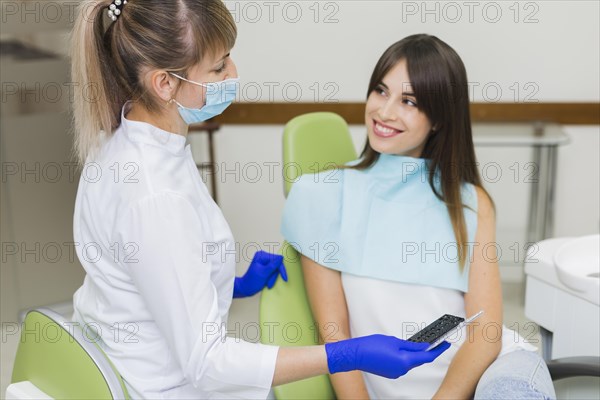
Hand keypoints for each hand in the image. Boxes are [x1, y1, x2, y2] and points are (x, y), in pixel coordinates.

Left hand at [233, 250, 286, 297]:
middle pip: (277, 265)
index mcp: (261, 256)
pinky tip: (267, 283)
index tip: (284, 278)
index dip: (281, 269)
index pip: (277, 259)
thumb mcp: (264, 273)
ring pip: (276, 270)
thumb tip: (281, 257)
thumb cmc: (252, 282)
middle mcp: (263, 257)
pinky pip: (273, 272)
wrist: (245, 289)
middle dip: (274, 275)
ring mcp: (264, 262)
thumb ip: (273, 265)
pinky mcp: (266, 268)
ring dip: (273, 278)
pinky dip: (272, 279)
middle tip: (269, 283)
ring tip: (267, 284)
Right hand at [325, 334, 449, 378]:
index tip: (446, 343)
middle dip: (425, 351)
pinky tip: (400, 350)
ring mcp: (396, 373)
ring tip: (412, 343)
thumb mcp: (394, 341)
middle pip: (419, 360)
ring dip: (413, 354)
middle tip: (432, 341)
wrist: (356, 355)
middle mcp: (403, 370)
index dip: (438, 350)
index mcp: (405, 361)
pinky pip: (402, 364)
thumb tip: (423, 347)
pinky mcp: (390, 373)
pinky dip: (404, 357)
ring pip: (410, 362)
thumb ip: (411, 346)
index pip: (427, 357)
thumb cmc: (372, 346)